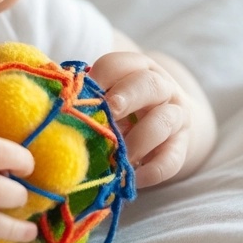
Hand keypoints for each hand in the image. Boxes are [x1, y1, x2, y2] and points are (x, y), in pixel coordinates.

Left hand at [90, 51, 193, 187]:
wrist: (166, 128)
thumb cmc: (126, 108)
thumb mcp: (111, 95)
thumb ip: (90, 98)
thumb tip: (60, 107)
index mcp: (138, 69)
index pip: (120, 64)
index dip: (101, 76)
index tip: (83, 93)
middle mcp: (162, 87)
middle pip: (149, 84)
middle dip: (128, 96)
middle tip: (110, 111)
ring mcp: (176, 115)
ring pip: (165, 120)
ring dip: (139, 139)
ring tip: (120, 155)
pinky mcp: (182, 145)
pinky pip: (173, 158)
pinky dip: (153, 170)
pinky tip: (134, 178)